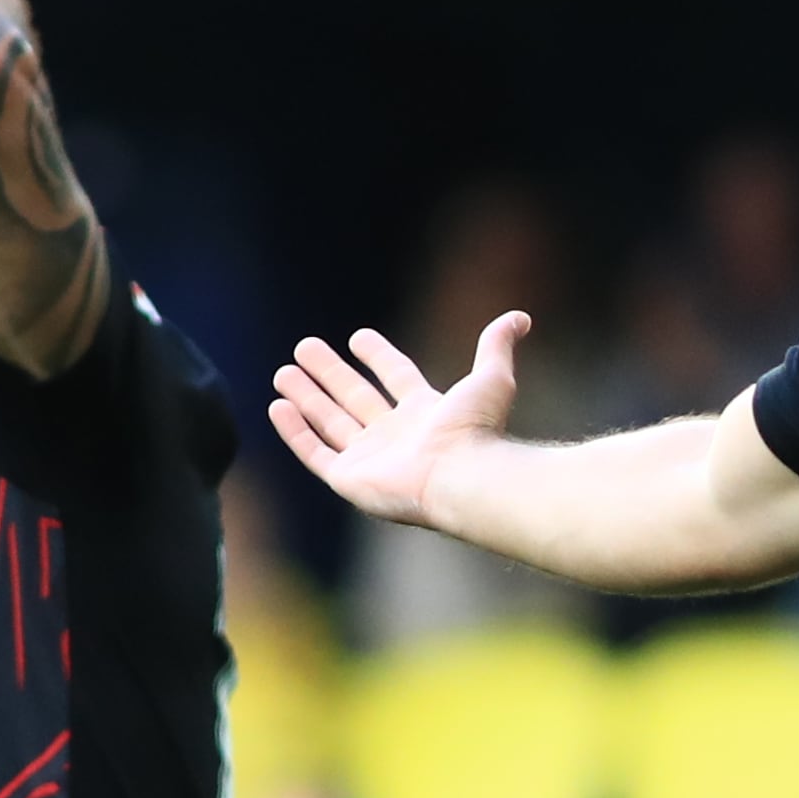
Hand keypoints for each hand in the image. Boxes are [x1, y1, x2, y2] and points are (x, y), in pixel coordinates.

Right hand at [269, 315, 527, 526]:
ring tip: (283, 372)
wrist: (460, 477)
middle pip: (355, 398)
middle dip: (329, 374)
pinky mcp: (350, 480)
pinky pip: (315, 452)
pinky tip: (278, 407)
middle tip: (304, 346)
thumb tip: (521, 317)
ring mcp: (371, 459)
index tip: (358, 337)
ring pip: (331, 422)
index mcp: (426, 414)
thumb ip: (497, 345)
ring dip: (307, 397)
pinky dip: (295, 432)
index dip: (379, 357)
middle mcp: (396, 437)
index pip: (397, 378)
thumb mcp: (491, 378)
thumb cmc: (476, 431)